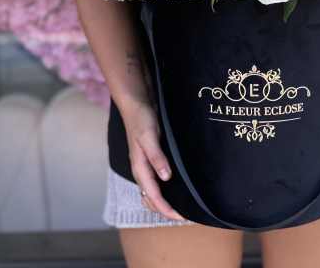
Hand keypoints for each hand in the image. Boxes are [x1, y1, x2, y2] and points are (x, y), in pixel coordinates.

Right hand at [120, 97, 184, 220]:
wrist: (135, 103)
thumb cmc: (141, 119)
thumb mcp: (149, 137)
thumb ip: (156, 157)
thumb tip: (166, 178)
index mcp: (139, 167)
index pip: (153, 195)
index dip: (166, 209)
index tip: (181, 217)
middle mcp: (141, 168)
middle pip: (151, 198)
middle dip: (165, 209)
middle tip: (184, 216)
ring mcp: (144, 163)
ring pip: (152, 190)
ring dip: (163, 200)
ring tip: (180, 205)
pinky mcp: (150, 156)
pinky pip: (155, 179)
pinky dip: (163, 188)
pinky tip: (174, 185)